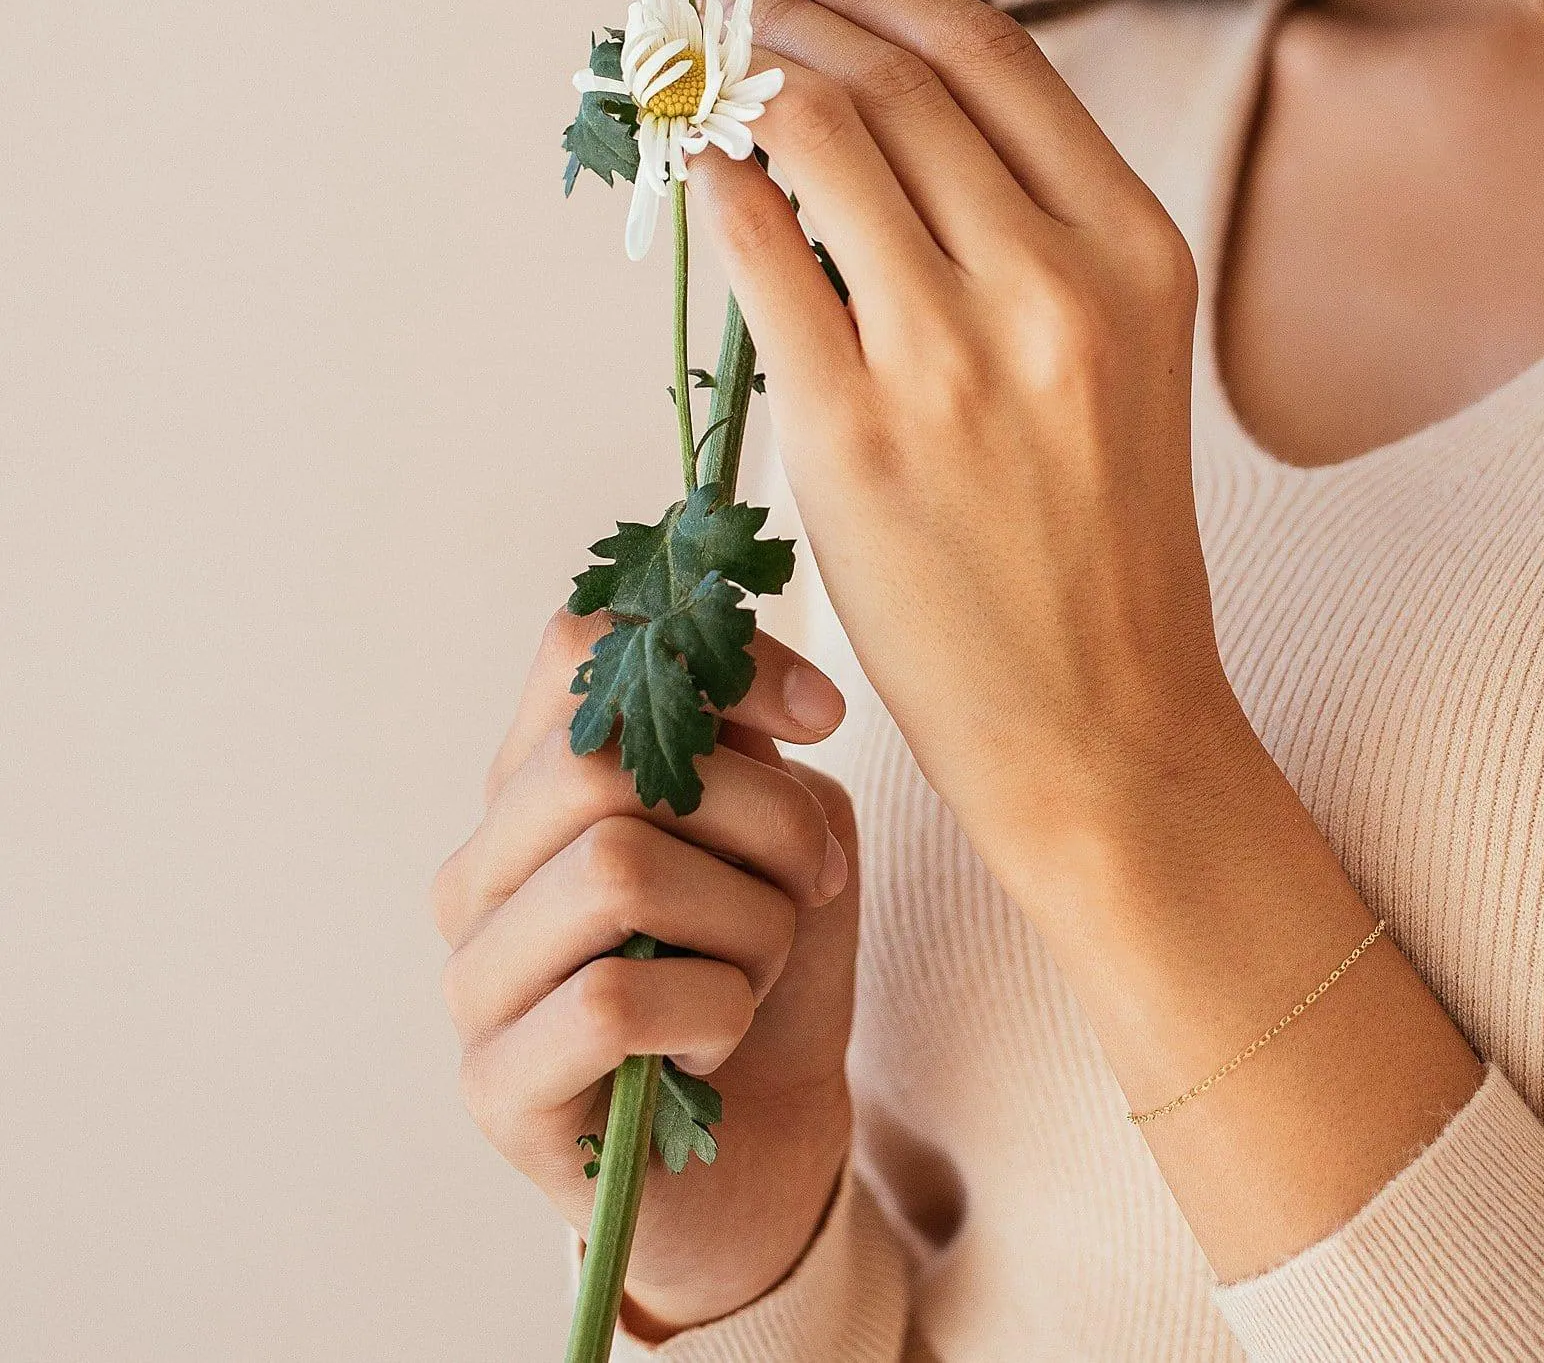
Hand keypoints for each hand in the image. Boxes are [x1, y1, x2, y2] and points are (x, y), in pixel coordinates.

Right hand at [432, 607, 859, 1333]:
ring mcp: (474, 975)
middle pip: (604, 761)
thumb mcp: (777, 826)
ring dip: (746, 921)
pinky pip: (613, 1002)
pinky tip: (714, 1045)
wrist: (767, 1146)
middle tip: (809, 879)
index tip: (822, 717)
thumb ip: (745, 745)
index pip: (580, 644)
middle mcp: (482, 864)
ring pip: (615, 870)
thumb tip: (761, 702)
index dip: (718, 659)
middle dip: (756, 814)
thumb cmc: (764, 964)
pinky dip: (712, 1011)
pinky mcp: (492, 1085)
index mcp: (538, 779)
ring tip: (756, 970)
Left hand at [686, 0, 1241, 881]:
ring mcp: (954, 355)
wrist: (1107, 727)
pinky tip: (691, 160)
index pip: (996, 56)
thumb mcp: (1119, 359)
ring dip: (741, 74)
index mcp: (1137, 249)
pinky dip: (713, 180)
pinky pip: (759, 250)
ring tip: (701, 63)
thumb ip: (1029, 234)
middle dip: (796, 7)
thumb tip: (876, 116)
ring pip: (820, 137)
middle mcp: (1056, 281)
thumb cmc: (1102, 546)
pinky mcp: (856, 431)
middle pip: (896, 79)